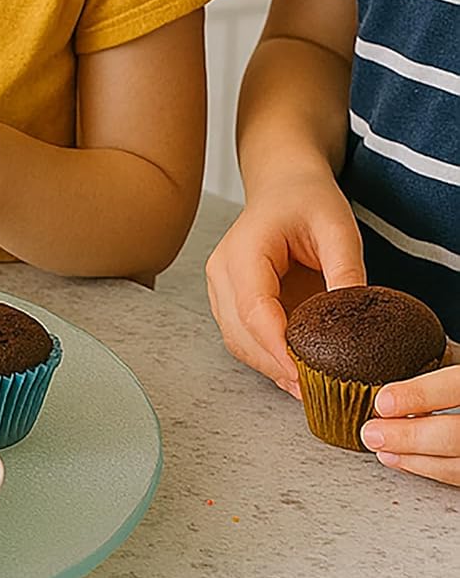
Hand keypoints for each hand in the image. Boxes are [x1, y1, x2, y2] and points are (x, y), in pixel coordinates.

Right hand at [205, 171, 364, 396]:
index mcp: (244, 251)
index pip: (253, 308)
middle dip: (275, 366)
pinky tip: (296, 371)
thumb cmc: (306, 200)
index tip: (305, 375)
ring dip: (269, 366)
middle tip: (317, 392)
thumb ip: (345, 271)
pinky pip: (243, 336)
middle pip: (240, 332)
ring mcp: (222, 287)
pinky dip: (267, 357)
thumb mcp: (338, 227)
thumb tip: (355, 323)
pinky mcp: (231, 299)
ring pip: (237, 341)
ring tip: (310, 389)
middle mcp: (223, 272)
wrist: (284, 185)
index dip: (276, 347)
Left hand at [361, 362, 459, 485]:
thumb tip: (372, 349)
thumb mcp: (456, 365)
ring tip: (381, 448)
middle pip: (457, 434)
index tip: (382, 401)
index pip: (457, 384)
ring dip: (415, 460)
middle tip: (372, 432)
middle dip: (410, 437)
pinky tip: (403, 459)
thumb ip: (437, 365)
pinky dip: (430, 469)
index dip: (420, 395)